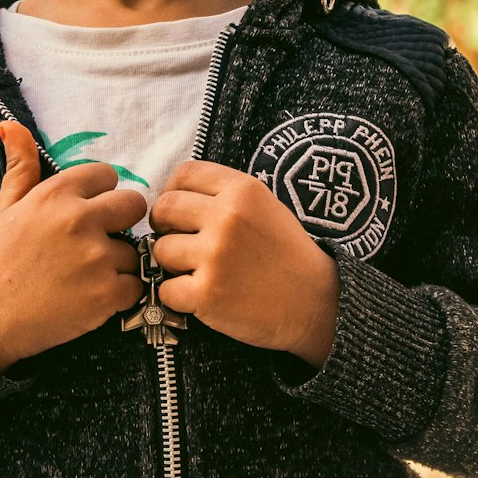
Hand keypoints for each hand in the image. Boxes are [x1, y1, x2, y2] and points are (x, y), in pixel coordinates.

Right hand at [0, 122, 146, 370]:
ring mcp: (96, 258)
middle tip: (95, 242)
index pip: (107, 175)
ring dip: (117, 263)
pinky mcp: (107, 294)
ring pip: (133, 250)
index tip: (84, 213)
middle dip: (120, 222)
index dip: (99, 195)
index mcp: (57, 193)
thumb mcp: (6, 207)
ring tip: (84, 276)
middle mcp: (79, 220)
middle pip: (134, 205)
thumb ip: (21, 165)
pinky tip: (91, 296)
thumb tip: (10, 123)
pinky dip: (120, 294)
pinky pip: (135, 285)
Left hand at [149, 161, 339, 366]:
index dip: (173, 190)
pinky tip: (197, 295)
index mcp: (243, 191)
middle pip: (165, 208)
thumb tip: (177, 194)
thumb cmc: (287, 254)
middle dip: (163, 225)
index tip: (177, 209)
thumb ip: (226, 195)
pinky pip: (166, 289)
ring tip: (195, 270)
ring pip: (161, 250)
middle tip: (175, 239)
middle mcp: (227, 218)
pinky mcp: (207, 294)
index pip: (185, 173)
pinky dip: (176, 296)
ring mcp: (216, 256)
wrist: (315, 303)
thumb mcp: (266, 207)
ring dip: (171, 263)